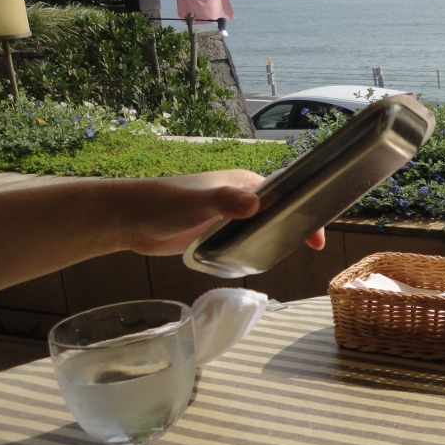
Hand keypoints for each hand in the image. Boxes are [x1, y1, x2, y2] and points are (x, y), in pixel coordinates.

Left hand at [116, 170, 325, 255]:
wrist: (127, 219)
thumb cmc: (162, 203)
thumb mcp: (198, 202)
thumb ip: (225, 201)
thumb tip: (256, 204)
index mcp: (242, 182)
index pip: (283, 193)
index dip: (304, 210)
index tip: (316, 235)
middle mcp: (239, 197)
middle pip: (276, 210)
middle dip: (294, 224)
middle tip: (308, 248)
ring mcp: (227, 216)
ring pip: (261, 226)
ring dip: (274, 238)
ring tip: (289, 256)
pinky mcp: (215, 233)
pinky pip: (244, 240)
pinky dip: (254, 248)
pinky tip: (259, 262)